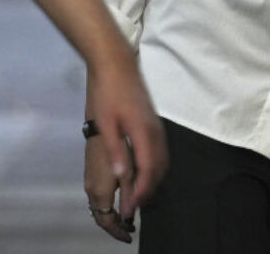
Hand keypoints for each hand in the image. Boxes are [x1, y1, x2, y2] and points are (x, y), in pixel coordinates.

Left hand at [83, 50, 166, 242]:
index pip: (147, 169)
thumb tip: (121, 177)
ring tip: (138, 194)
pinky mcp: (155, 123)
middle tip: (133, 206)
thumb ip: (115, 150)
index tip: (131, 206)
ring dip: (153, 179)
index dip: (140, 190)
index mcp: (143, 131)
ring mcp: (157, 126)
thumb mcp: (106, 122)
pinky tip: (145, 172)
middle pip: (159, 168)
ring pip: (163, 160)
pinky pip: (161, 151)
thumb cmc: (107, 92)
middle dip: (149, 189)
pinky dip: (155, 167)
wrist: (117, 64)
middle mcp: (155, 131)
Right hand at [85, 135, 136, 241]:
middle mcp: (91, 190)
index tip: (129, 236)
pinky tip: (119, 200)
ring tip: (126, 218)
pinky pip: (98, 198)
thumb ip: (129, 194)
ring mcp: (89, 182)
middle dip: (114, 226)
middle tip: (129, 229)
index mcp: (100, 192)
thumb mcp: (127, 172)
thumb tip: (130, 214)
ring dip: (111, 215)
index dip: (117, 231)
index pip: (106, 221)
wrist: (100, 127)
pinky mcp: (91, 174)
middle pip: (100, 216)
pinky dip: (108, 205)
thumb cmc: (116, 148)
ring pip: (98, 207)